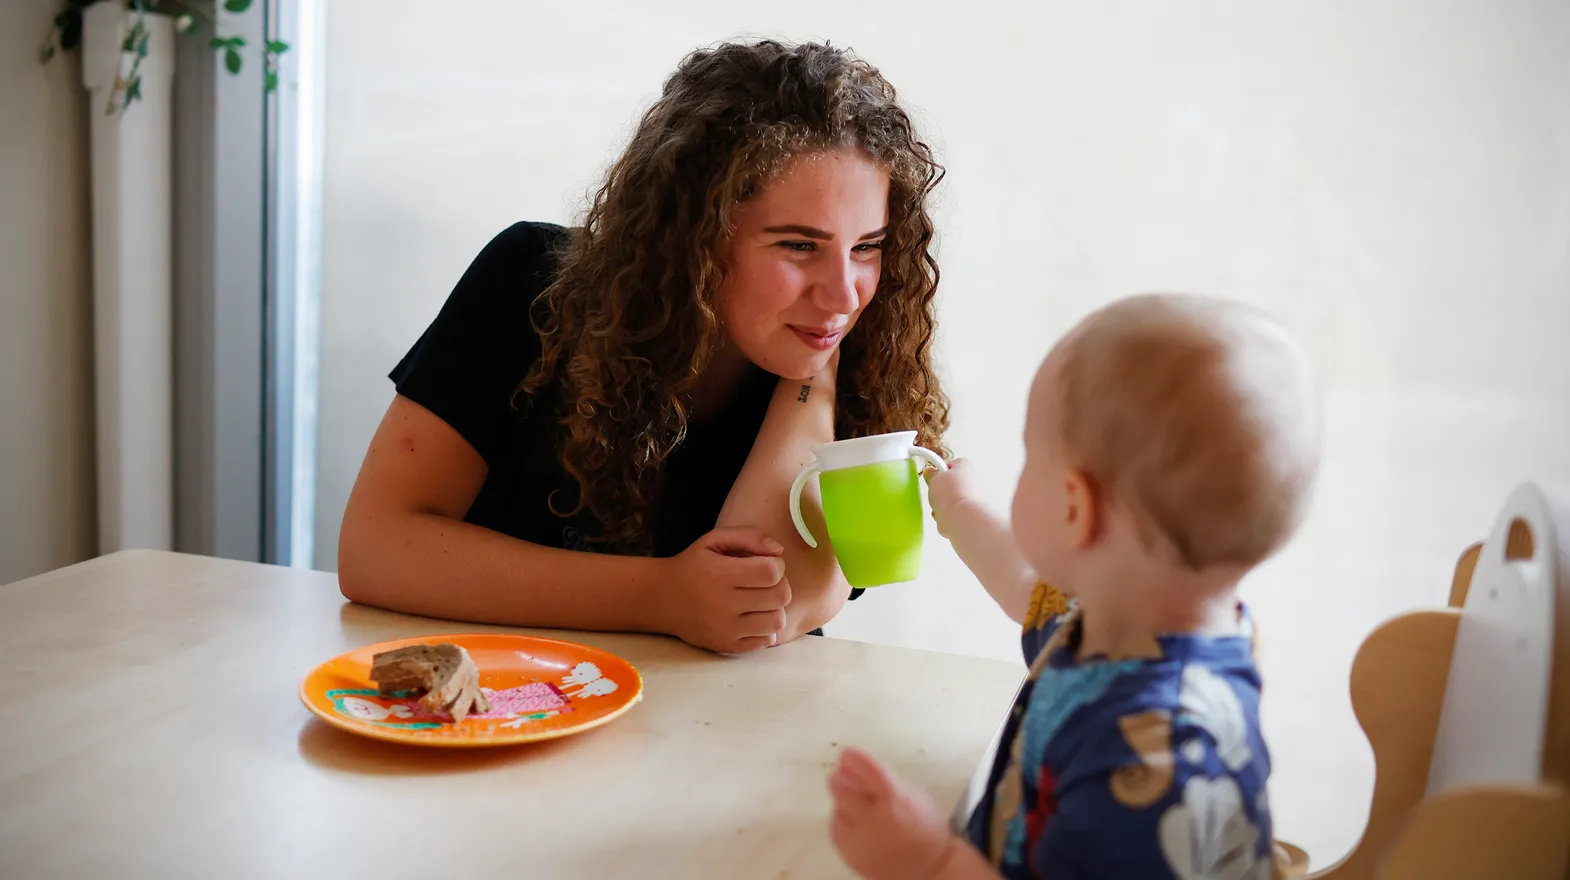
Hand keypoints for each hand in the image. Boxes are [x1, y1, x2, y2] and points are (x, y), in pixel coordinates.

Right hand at [657, 527, 788, 653]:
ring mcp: (725, 629)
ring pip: (777, 621)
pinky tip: (753, 618)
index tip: (766, 564)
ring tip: (761, 601)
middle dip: (780, 585)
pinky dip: (765, 629)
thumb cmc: (693, 565)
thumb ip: (749, 536)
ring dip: (775, 608)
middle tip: (765, 582)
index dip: (777, 565)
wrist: (660, 598)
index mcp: (721, 574)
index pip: (772, 572)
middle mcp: (723, 604)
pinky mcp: (726, 646)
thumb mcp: (714, 540)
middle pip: (779, 596)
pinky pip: (765, 642)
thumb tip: (779, 551)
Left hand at [829, 747, 957, 879]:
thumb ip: (884, 779)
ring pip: (836, 808)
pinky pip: (836, 830)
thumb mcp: (912, 795)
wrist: (927, 870)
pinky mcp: (850, 855)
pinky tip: (857, 823)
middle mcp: (873, 818)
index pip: (867, 769)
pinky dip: (842, 822)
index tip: (848, 754)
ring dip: (843, 801)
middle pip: (841, 787)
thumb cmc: (924, 827)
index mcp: (894, 799)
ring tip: (860, 806)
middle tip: (844, 775)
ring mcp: (859, 839)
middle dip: (841, 778)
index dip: (854, 758)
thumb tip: (855, 766)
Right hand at [924, 457, 982, 539]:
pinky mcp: (969, 513)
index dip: (938, 471)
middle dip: (939, 491)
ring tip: (939, 507)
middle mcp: (973, 480)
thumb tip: (930, 472)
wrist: (962, 518)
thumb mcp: (934, 478)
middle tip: (934, 493)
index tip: (932, 477)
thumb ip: (930, 474)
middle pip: (948, 484)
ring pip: (948, 500)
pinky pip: (952, 512)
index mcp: (965, 466)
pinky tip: (944, 516)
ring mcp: (973, 498)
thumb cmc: (950, 493)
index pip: (948, 465)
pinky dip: (946, 515)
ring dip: (940, 504)